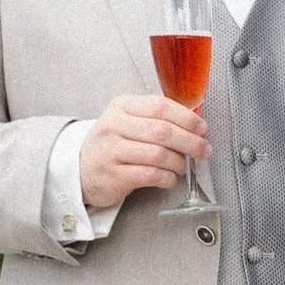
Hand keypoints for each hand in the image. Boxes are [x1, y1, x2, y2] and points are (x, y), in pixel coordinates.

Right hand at [79, 94, 208, 211]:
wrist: (81, 169)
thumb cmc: (113, 144)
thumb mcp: (127, 121)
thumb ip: (156, 118)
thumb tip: (195, 126)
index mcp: (121, 106)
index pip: (161, 106)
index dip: (187, 118)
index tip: (202, 128)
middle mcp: (114, 126)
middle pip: (162, 131)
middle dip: (190, 142)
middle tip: (203, 150)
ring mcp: (111, 151)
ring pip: (159, 154)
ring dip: (179, 162)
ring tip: (183, 166)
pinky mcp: (114, 175)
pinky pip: (151, 175)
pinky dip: (168, 178)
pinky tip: (170, 178)